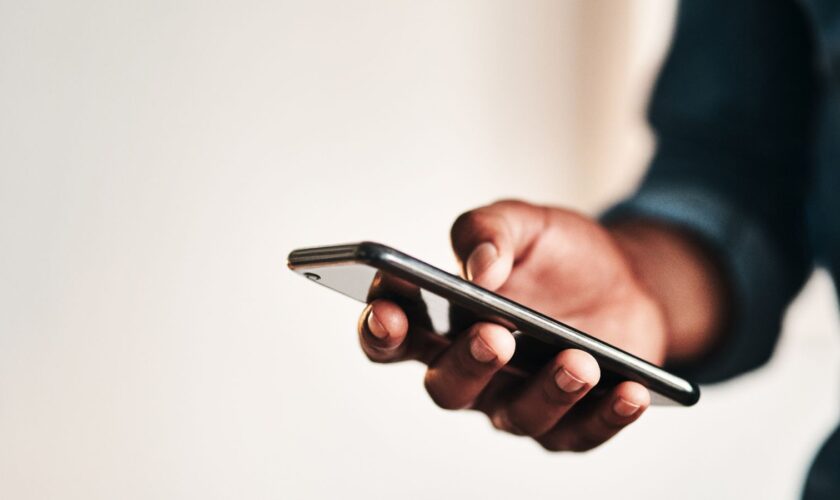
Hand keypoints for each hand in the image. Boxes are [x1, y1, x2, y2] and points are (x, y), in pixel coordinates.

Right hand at [357, 200, 673, 450]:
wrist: (625, 279)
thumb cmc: (558, 255)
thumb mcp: (524, 223)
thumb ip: (489, 231)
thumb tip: (479, 268)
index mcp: (444, 322)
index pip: (395, 335)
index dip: (380, 329)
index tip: (388, 311)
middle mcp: (473, 370)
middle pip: (447, 387)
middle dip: (466, 364)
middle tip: (493, 336)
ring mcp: (520, 399)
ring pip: (516, 416)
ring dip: (546, 392)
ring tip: (578, 361)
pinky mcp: (571, 422)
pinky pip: (582, 433)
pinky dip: (606, 416)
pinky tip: (630, 392)